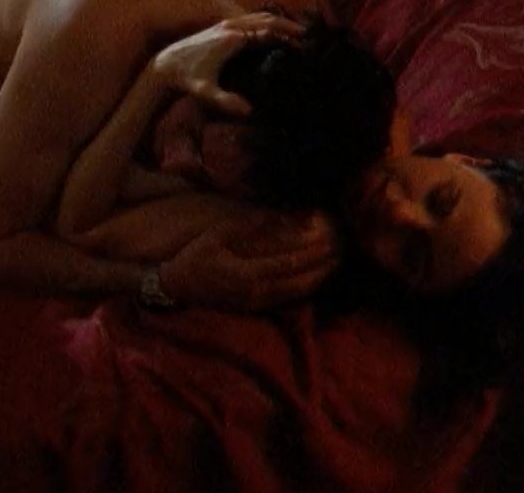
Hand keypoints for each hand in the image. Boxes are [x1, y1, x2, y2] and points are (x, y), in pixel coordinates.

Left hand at [150, 12, 303, 116]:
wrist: (165, 66)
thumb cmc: (186, 80)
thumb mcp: (205, 92)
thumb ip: (225, 101)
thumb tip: (248, 112)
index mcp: (232, 39)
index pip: (268, 33)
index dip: (287, 39)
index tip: (304, 47)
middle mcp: (230, 26)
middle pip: (267, 19)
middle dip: (289, 26)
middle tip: (309, 36)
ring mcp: (225, 24)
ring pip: (259, 16)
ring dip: (279, 21)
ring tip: (297, 33)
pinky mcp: (221, 26)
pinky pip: (250, 18)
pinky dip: (266, 22)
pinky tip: (275, 32)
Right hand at [157, 208, 337, 311]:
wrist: (178, 287)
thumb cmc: (196, 256)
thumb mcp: (218, 235)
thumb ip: (250, 227)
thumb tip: (282, 217)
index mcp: (246, 272)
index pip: (288, 261)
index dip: (311, 249)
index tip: (330, 235)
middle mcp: (256, 291)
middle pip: (299, 278)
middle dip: (323, 262)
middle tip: (345, 245)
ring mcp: (258, 302)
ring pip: (298, 291)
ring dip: (321, 276)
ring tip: (339, 259)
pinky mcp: (258, 307)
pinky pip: (290, 298)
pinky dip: (308, 287)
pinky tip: (319, 276)